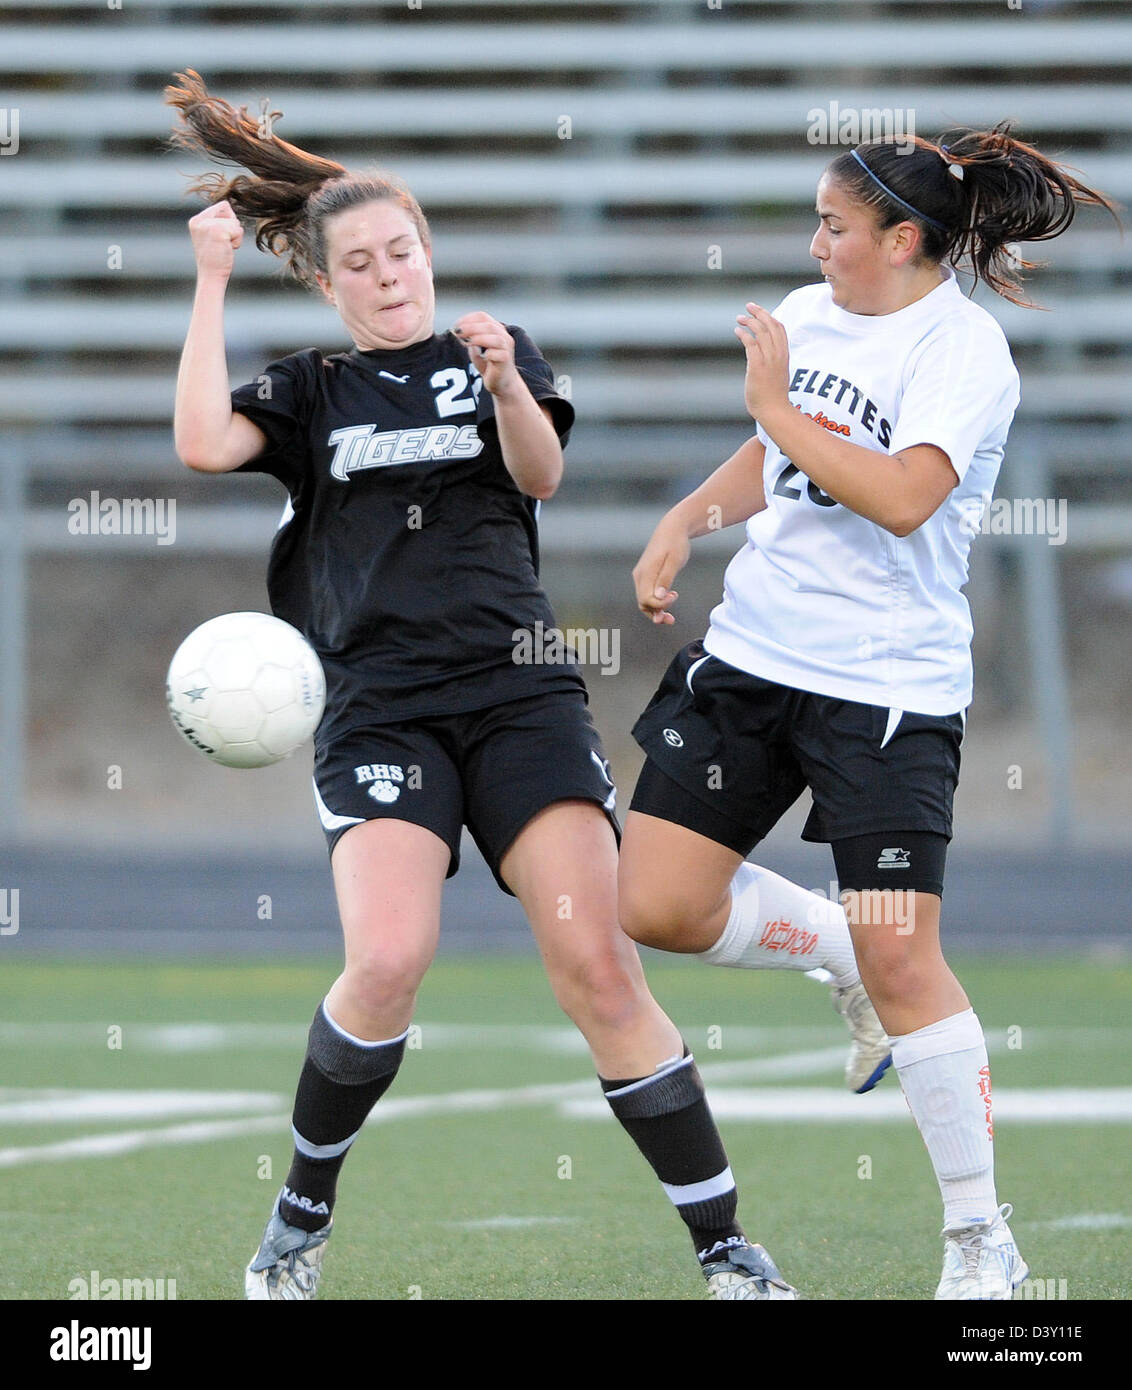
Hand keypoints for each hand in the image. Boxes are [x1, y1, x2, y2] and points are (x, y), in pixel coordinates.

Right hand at [188, 200, 243, 279]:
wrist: (211, 276)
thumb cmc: (214, 260)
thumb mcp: (210, 236)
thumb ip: (216, 222)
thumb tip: (228, 207)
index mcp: (196, 220)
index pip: (222, 206)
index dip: (229, 219)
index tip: (223, 236)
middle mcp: (200, 220)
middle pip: (229, 210)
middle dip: (232, 227)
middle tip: (223, 244)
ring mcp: (209, 225)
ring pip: (235, 222)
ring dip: (235, 236)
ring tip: (224, 248)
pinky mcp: (219, 231)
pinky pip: (238, 231)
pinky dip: (237, 242)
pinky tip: (228, 250)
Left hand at [451, 312, 519, 395]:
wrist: (502, 384)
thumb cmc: (489, 365)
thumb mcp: (476, 350)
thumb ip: (470, 340)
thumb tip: (459, 332)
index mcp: (496, 330)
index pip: (482, 316)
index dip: (468, 319)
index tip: (456, 325)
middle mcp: (504, 336)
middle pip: (488, 325)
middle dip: (470, 327)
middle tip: (457, 332)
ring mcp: (507, 348)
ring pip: (495, 337)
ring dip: (478, 338)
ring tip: (466, 342)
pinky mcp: (507, 360)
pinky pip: (497, 353)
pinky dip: (487, 353)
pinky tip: (481, 356)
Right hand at [632, 518, 690, 624]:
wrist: (672, 529)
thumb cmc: (676, 543)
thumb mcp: (674, 560)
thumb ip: (666, 579)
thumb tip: (659, 597)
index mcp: (646, 572)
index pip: (646, 598)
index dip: (660, 604)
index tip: (675, 596)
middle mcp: (640, 576)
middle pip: (643, 602)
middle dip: (656, 612)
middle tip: (671, 619)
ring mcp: (642, 576)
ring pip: (644, 601)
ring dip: (655, 611)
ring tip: (670, 619)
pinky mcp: (646, 576)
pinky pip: (647, 594)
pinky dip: (656, 603)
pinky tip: (668, 603)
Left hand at [734, 302, 789, 420]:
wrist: (774, 410)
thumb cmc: (774, 397)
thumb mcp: (777, 375)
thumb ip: (773, 363)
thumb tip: (763, 359)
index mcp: (784, 355)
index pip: (780, 329)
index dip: (770, 317)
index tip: (760, 312)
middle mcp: (778, 354)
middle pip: (771, 325)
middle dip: (759, 313)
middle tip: (749, 306)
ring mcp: (769, 359)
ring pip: (761, 331)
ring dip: (749, 322)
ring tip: (740, 318)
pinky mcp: (757, 366)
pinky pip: (751, 343)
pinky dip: (744, 334)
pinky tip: (737, 331)